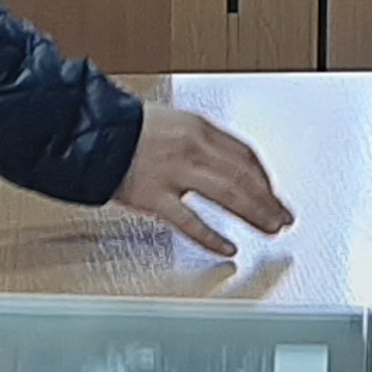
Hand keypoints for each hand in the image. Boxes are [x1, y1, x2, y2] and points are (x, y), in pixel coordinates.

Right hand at [117, 102, 293, 258]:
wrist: (88, 132)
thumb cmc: (126, 129)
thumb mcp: (172, 123)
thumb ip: (201, 143)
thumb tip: (230, 166)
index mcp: (198, 128)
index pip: (245, 154)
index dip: (265, 178)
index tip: (274, 194)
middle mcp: (190, 148)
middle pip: (243, 176)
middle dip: (269, 200)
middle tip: (284, 218)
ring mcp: (173, 173)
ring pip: (227, 195)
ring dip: (254, 214)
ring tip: (269, 230)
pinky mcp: (153, 197)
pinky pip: (190, 222)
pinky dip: (212, 237)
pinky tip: (228, 248)